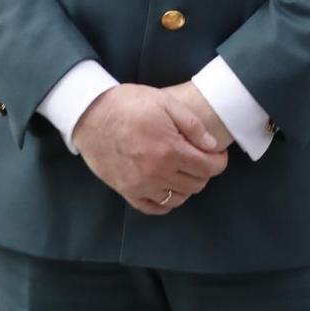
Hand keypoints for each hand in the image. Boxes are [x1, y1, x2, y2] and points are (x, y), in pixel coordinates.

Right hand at [70, 84, 227, 214]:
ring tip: (183, 170)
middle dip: (204, 172)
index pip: (208, 168)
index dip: (219, 162)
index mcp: (170, 150)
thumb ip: (192, 126)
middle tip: (200, 158)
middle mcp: (158, 173)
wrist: (90, 114)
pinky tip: (167, 187)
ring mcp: (141, 185)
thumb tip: (212, 146)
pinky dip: (166, 202)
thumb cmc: (128, 104)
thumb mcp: (165, 103)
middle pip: (196, 184)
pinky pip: (154, 207)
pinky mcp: (126, 191)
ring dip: (187, 186)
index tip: (218, 155)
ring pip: (178, 198)